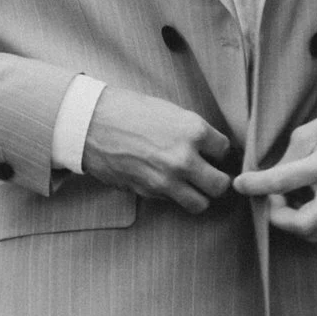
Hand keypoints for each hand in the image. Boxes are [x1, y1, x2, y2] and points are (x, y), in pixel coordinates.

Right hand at [81, 87, 238, 212]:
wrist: (91, 124)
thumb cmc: (129, 111)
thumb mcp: (169, 112)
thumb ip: (193, 131)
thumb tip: (210, 148)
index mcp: (193, 130)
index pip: (225, 150)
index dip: (218, 151)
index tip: (211, 151)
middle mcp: (184, 158)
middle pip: (221, 184)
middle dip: (217, 179)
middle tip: (209, 173)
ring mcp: (166, 179)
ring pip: (201, 203)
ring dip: (200, 196)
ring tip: (192, 186)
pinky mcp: (149, 192)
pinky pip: (174, 202)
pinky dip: (174, 196)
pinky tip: (166, 181)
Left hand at [235, 96, 316, 245]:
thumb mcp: (313, 130)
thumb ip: (288, 158)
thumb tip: (267, 180)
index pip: (285, 181)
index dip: (256, 185)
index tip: (240, 184)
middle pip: (303, 225)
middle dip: (278, 217)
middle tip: (272, 199)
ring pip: (316, 235)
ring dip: (294, 223)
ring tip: (291, 201)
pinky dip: (312, 227)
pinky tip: (308, 207)